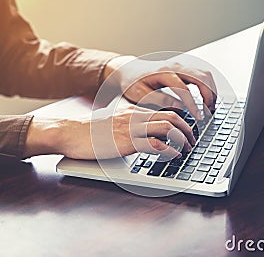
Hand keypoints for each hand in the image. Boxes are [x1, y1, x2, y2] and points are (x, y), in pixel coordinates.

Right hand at [24, 105, 195, 159]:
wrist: (70, 132)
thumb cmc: (90, 130)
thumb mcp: (114, 121)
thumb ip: (130, 123)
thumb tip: (145, 133)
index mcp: (134, 110)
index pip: (165, 108)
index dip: (182, 118)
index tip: (189, 128)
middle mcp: (136, 115)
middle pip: (172, 115)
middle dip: (188, 128)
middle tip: (193, 139)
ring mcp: (131, 128)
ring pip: (167, 126)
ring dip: (182, 138)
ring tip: (186, 148)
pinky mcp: (126, 142)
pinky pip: (154, 144)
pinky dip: (168, 150)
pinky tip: (173, 155)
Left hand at [103, 55, 217, 119]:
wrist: (130, 69)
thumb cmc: (132, 83)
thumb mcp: (140, 95)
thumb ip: (160, 100)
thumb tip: (179, 107)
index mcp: (163, 73)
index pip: (184, 89)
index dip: (194, 105)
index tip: (199, 117)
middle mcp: (175, 66)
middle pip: (201, 77)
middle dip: (209, 96)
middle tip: (209, 113)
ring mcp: (181, 64)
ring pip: (205, 73)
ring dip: (212, 90)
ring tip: (210, 108)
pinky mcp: (184, 67)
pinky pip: (202, 73)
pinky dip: (209, 86)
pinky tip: (207, 99)